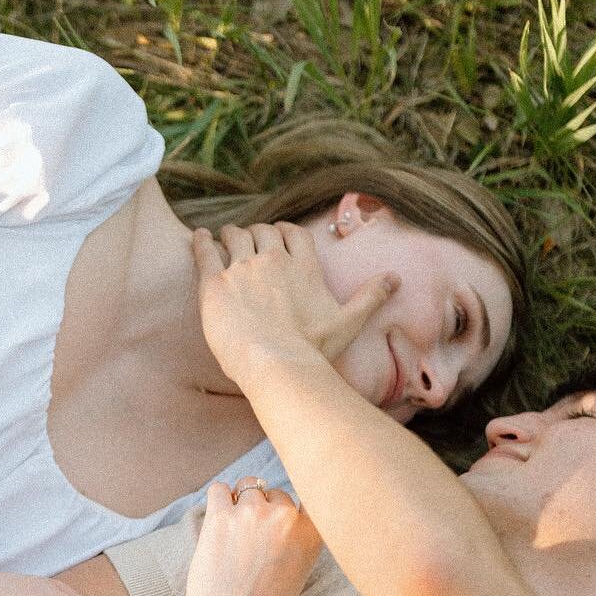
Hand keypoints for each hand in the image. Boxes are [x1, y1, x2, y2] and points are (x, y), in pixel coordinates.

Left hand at [158, 478, 322, 595]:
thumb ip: (297, 536)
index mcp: (311, 537)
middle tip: (252, 540)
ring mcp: (253, 515)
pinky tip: (217, 526)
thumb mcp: (297, 571)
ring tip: (233, 535)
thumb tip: (282, 501)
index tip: (283, 517)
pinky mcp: (221, 517)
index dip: (294, 505)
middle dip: (264, 509)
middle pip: (276, 492)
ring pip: (248, 486)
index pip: (312, 495)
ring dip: (240, 503)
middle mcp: (286, 521)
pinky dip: (218, 501)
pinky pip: (219, 489)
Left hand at [190, 220, 397, 385]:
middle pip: (262, 230)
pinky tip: (199, 239)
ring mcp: (242, 269)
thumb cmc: (313, 350)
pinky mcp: (214, 284)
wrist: (277, 365)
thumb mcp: (347, 322)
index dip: (284, 231)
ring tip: (223, 239)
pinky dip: (202, 242)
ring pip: (234, 236)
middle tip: (247, 241)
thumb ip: (370, 297)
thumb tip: (395, 278)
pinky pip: (205, 251)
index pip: (293, 233)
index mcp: (303, 268)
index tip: (277, 235)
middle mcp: (272, 261)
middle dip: (255, 232)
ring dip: (230, 235)